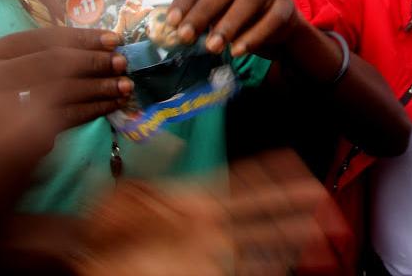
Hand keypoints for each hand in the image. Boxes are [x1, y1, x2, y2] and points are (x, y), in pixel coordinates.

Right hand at [0, 27, 132, 140]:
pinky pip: (70, 114)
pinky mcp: (25, 130)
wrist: (2, 141)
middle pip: (56, 62)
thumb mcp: (30, 66)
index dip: (85, 37)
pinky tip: (115, 103)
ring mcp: (9, 103)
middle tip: (123, 62)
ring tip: (126, 85)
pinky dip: (97, 107)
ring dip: (101, 86)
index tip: (115, 39)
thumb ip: (59, 54)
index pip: (48, 38)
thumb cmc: (22, 94)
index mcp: (0, 51)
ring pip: (65, 89)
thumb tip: (110, 44)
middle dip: (95, 61)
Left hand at [73, 150, 348, 275]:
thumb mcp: (125, 188)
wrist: (85, 258)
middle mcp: (210, 222)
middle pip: (264, 209)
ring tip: (321, 231)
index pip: (246, 179)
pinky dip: (269, 264)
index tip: (298, 163)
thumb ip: (151, 165)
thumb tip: (175, 147)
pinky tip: (288, 263)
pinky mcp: (203, 269)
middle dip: (296, 204)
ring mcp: (209, 249)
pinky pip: (245, 266)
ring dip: (293, 235)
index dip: (274, 171)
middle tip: (326, 199)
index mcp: (196, 198)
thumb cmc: (100, 225)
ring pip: (262, 239)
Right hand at [114, 0, 151, 33]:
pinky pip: (126, 8)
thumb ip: (146, 12)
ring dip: (134, 2)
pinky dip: (130, 11)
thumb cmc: (134, 21)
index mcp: (138, 3)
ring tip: (137, 9)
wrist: (126, 27)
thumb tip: (152, 7)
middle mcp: (132, 3)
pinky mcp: (122, 9)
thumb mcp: (141, 16)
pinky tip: (133, 14)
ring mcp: (126, 5)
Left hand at [166, 0, 298, 57]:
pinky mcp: (288, 2)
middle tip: (187, 36)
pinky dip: (252, 37)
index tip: (172, 22)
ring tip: (211, 47)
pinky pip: (271, 18)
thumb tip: (173, 25)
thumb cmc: (233, 4)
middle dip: (204, 11)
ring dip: (228, 24)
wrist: (273, 19)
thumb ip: (196, 3)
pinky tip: (236, 51)